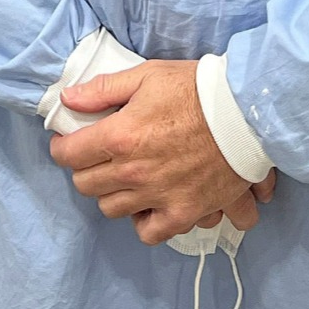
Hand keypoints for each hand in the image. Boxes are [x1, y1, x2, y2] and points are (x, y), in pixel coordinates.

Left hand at [48, 60, 262, 244]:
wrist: (245, 112)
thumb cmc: (197, 89)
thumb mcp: (146, 76)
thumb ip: (102, 90)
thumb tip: (68, 98)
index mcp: (120, 136)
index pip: (69, 154)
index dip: (63, 147)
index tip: (69, 142)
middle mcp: (134, 171)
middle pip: (86, 185)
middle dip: (86, 168)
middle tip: (99, 157)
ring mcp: (158, 195)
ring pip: (112, 209)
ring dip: (113, 193)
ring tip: (126, 178)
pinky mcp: (184, 212)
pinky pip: (150, 232)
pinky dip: (145, 222)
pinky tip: (150, 204)